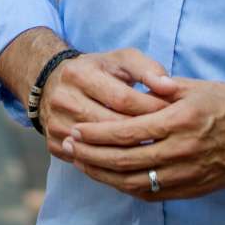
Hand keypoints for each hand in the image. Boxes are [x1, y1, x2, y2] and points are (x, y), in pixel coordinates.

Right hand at [35, 48, 171, 164]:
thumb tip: (169, 87)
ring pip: (99, 146)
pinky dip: (110, 163)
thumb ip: (147, 69)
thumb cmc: (97, 71)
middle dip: (142, 131)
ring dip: (129, 150)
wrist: (52, 83)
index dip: (150, 107)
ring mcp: (55, 123)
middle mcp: (63, 99)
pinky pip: (87, 160)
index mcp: (79, 74)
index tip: (172, 114)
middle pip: (110, 124)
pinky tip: (131, 162)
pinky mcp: (54, 143)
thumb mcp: (121, 60)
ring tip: (155, 150)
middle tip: (168, 137)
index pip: (121, 98)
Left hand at [63, 77, 224, 201]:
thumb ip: (161, 89)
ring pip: (136, 182)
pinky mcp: (194, 187)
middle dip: (91, 155)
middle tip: (69, 147)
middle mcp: (182, 150)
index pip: (127, 132)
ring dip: (104, 176)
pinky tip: (112, 179)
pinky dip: (129, 188)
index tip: (76, 129)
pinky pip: (155, 194)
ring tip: (83, 164)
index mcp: (179, 121)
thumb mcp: (194, 87)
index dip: (97, 133)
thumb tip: (132, 88)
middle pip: (125, 160)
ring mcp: (188, 173)